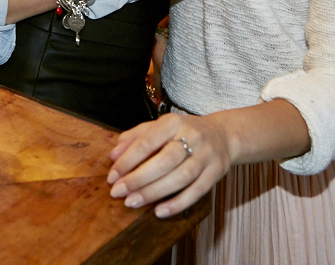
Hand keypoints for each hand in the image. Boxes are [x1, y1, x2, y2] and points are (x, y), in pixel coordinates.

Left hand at [107, 113, 231, 217]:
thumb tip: (113, 154)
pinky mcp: (216, 172)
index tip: (112, 176)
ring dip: (155, 192)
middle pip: (164, 160)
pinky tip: (159, 211)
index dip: (127, 160)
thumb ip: (136, 137)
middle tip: (118, 192)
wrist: (222, 135)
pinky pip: (197, 191)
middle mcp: (192, 136)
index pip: (147, 141)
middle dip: (138, 178)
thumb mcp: (159, 127)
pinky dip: (177, 203)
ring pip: (180, 177)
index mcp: (174, 122)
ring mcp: (206, 155)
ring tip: (133, 202)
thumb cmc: (183, 133)